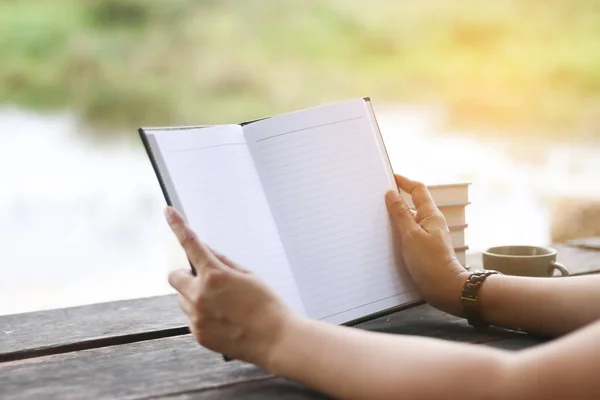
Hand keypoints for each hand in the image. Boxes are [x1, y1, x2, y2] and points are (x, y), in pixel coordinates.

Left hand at [164, 206, 293, 366]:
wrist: (276, 339)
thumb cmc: (267, 305)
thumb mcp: (249, 275)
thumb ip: (224, 262)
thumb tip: (208, 251)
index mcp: (214, 275)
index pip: (190, 243)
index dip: (178, 225)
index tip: (169, 212)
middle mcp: (199, 295)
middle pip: (175, 276)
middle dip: (187, 275)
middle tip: (205, 281)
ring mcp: (196, 317)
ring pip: (183, 299)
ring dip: (194, 296)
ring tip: (223, 306)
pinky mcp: (198, 334)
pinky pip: (191, 318)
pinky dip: (201, 315)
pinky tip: (224, 319)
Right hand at [385, 174, 468, 315]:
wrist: (444, 288)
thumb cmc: (430, 262)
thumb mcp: (411, 235)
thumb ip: (400, 214)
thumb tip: (391, 194)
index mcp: (431, 215)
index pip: (417, 190)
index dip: (404, 181)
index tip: (390, 177)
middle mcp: (431, 223)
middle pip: (412, 204)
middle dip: (396, 199)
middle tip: (378, 198)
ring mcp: (427, 236)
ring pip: (409, 220)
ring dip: (395, 217)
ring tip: (377, 218)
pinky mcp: (423, 248)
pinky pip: (409, 233)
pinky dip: (397, 231)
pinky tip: (386, 238)